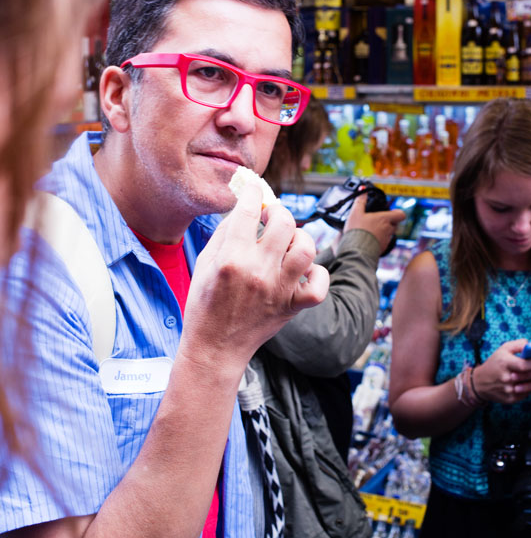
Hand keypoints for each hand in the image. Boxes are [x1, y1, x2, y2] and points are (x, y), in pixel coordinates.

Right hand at [181, 181, 329, 365]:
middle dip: (277, 211)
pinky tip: (303, 270)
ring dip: (298, 237)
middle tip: (269, 216)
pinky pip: (319, 284)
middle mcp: (258, 271)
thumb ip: (224, 233)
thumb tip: (244, 208)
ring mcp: (278, 290)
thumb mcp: (204, 264)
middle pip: (284, 222)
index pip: (248, 210)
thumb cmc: (204, 306)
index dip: (253, 192)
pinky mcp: (292, 306)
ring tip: (286, 241)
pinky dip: (316, 273)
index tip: (253, 188)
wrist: (215, 349)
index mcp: (231, 259)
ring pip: (306, 247)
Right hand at [344, 192, 405, 255]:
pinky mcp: (382, 249)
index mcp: (385, 219)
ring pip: (389, 234)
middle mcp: (388, 229)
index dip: (397, 213)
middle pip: (394, 224)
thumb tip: (362, 188)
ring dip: (383, 232)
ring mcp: (386, 240)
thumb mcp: (355, 213)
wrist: (356, 251)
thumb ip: (360, 200)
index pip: (400, 214)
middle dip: (388, 222)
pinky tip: (369, 240)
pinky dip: (379, 241)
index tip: (390, 212)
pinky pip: (384, 243)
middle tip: (376, 221)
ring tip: (371, 231)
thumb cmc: (357, 231)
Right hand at [471, 338, 530, 403]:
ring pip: (529, 386)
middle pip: (529, 376)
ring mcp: (508, 390)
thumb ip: (517, 345)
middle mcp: (506, 377)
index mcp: (504, 363)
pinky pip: (525, 394)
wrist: (480, 383)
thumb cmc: (494, 363)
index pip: (524, 364)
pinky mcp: (510, 399)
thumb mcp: (502, 349)